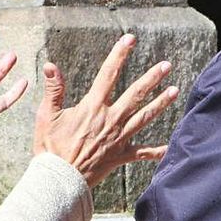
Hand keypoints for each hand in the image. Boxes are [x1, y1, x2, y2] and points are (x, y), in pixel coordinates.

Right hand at [33, 34, 178, 186]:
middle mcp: (110, 120)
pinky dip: (156, 151)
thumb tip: (51, 65)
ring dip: (160, 104)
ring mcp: (117, 139)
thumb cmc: (49, 149)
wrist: (58, 180)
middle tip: (166, 65)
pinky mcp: (119, 156)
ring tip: (175, 91)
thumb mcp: (46, 116)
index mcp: (92, 107)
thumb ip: (53, 89)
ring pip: (144, 118)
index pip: (108, 74)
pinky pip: (141, 153)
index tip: (130, 39)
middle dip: (152, 78)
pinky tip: (169, 147)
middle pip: (135, 95)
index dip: (119, 54)